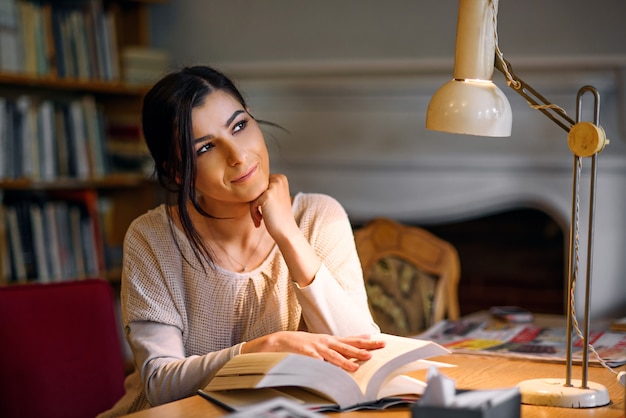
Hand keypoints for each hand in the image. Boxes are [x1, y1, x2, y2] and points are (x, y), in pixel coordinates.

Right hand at [241, 331, 385, 371]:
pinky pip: (313, 360)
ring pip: (332, 355)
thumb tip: (354, 347)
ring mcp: (314, 348)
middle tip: (375, 351)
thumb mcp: (320, 343)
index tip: (379, 341)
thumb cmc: (301, 344)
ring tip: (355, 367)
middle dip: (361, 349)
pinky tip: (326, 368)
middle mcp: (324, 342)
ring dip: (344, 361)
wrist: (278, 341)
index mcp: (329, 340)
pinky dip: (320, 364)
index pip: (350, 340)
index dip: (364, 341)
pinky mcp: (303, 353)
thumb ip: (335, 346)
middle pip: (346, 346)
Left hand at [249, 174, 295, 237]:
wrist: (286, 230)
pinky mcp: (267, 196)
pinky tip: (260, 220)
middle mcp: (278, 179)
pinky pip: (252, 202)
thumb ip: (265, 189)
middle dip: (255, 202)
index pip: (259, 183)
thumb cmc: (279, 217)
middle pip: (255, 188)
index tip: (264, 209)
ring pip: (252, 195)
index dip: (259, 197)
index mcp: (281, 178)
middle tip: (260, 216)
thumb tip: (246, 184)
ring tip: (259, 218)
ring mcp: (273, 186)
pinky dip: (254, 212)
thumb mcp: (276, 197)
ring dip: (253, 208)